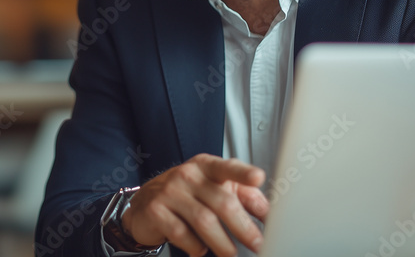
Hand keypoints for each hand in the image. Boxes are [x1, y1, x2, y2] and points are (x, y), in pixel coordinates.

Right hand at [120, 154, 268, 256]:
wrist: (145, 203)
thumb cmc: (188, 195)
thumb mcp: (215, 188)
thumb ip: (244, 197)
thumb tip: (269, 215)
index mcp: (207, 166)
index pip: (227, 167)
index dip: (243, 173)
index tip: (258, 178)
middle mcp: (188, 175)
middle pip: (222, 202)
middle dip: (244, 228)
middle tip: (258, 245)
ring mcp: (170, 191)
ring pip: (204, 221)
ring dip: (223, 243)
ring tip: (231, 254)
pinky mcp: (156, 211)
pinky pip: (181, 234)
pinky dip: (195, 247)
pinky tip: (200, 249)